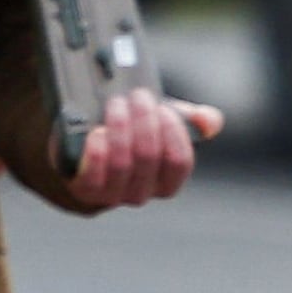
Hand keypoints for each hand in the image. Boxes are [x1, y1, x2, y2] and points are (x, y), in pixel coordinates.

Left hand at [73, 88, 218, 208]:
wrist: (82, 152)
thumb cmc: (128, 137)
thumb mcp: (159, 123)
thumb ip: (189, 120)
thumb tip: (209, 122)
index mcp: (165, 180)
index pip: (180, 162)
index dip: (173, 134)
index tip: (163, 109)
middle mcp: (142, 192)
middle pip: (148, 157)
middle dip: (143, 121)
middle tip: (136, 96)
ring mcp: (113, 196)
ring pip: (122, 164)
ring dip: (119, 129)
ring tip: (115, 105)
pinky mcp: (85, 193)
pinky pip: (93, 176)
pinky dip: (96, 152)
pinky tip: (96, 133)